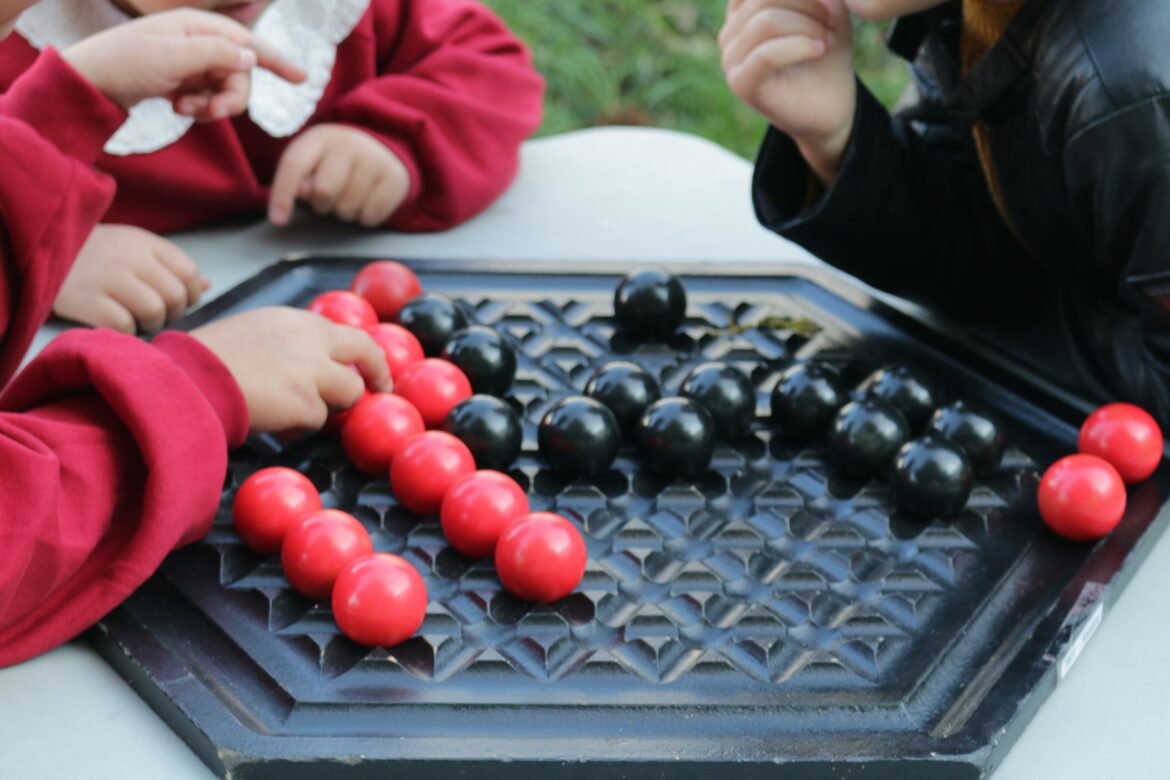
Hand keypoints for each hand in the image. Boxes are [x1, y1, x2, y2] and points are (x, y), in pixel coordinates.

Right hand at [54, 225, 207, 333]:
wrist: (41, 245)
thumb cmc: (95, 252)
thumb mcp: (134, 247)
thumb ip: (170, 265)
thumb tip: (207, 285)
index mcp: (145, 243)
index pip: (188, 272)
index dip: (191, 294)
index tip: (181, 302)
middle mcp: (129, 257)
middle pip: (175, 296)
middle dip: (172, 313)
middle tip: (156, 314)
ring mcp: (107, 278)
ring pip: (154, 312)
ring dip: (151, 324)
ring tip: (138, 320)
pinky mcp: (86, 300)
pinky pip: (124, 325)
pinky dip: (126, 331)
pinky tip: (116, 323)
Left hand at [63, 8, 305, 120]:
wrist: (87, 83)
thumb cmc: (123, 64)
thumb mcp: (171, 59)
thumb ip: (216, 55)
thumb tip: (252, 58)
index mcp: (196, 27)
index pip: (247, 42)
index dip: (276, 60)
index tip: (302, 78)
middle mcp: (196, 41)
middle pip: (239, 73)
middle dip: (230, 97)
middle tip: (210, 113)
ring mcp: (188, 62)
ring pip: (224, 88)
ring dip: (211, 105)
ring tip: (184, 110)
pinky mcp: (180, 80)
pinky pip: (207, 97)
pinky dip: (199, 108)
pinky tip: (177, 108)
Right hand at [191, 307, 392, 435]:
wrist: (189, 380)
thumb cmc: (207, 361)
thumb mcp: (253, 333)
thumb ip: (289, 342)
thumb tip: (312, 362)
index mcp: (297, 320)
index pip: (344, 332)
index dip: (359, 352)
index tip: (366, 365)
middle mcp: (311, 340)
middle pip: (366, 351)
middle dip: (378, 372)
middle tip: (381, 388)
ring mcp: (312, 371)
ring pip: (347, 393)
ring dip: (328, 407)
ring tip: (293, 413)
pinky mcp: (307, 403)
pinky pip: (317, 421)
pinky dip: (301, 427)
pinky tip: (276, 424)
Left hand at [268, 124, 411, 226]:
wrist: (383, 150)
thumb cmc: (337, 162)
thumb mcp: (314, 161)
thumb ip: (299, 177)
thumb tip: (303, 192)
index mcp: (320, 137)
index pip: (294, 164)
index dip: (282, 194)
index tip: (278, 220)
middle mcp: (349, 144)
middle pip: (324, 192)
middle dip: (322, 204)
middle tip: (329, 198)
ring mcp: (375, 160)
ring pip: (347, 209)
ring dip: (344, 212)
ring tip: (350, 197)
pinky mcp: (395, 179)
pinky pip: (370, 216)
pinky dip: (364, 217)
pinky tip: (366, 201)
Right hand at [720, 0, 854, 181]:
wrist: (831, 104)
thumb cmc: (825, 52)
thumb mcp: (827, 8)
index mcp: (744, 9)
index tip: (828, 2)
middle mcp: (731, 31)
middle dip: (808, 4)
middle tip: (833, 21)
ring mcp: (731, 58)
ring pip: (766, 21)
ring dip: (808, 26)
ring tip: (827, 39)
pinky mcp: (741, 83)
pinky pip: (766, 53)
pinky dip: (800, 47)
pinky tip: (820, 49)